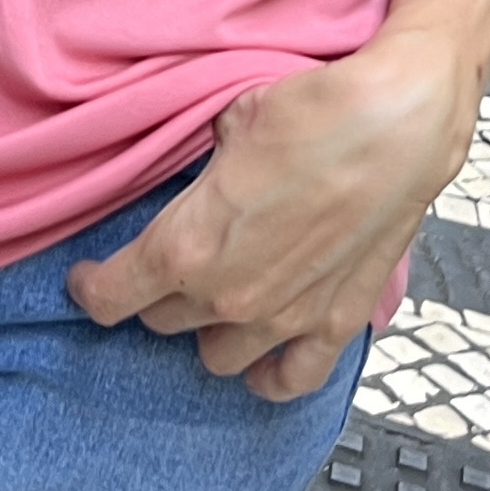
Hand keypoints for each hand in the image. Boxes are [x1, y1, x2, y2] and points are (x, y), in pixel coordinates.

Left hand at [66, 29, 480, 400]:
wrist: (401, 122)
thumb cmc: (316, 110)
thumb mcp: (229, 121)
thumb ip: (204, 164)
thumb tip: (212, 165)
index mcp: (184, 248)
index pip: (110, 296)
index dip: (91, 286)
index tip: (88, 277)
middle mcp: (227, 296)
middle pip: (162, 321)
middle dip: (157, 295)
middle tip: (167, 267)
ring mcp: (283, 319)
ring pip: (217, 357)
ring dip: (209, 331)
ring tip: (218, 300)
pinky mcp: (335, 323)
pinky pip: (291, 380)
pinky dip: (270, 376)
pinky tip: (262, 359)